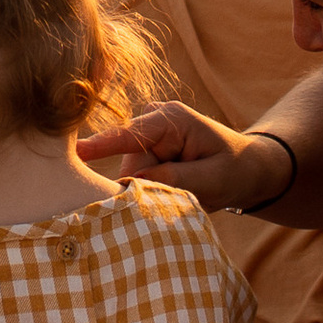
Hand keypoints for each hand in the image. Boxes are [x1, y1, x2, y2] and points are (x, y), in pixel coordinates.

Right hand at [80, 102, 283, 209]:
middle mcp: (155, 122)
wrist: (247, 170)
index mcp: (172, 119)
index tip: (75, 152)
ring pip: (131, 176)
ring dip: (149, 193)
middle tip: (175, 203)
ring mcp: (149, 137)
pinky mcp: (146, 153)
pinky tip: (171, 193)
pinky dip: (149, 192)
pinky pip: (135, 178)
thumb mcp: (212, 178)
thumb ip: (175, 179)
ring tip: (182, 198)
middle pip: (130, 164)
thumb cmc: (235, 170)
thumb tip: (134, 184)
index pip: (131, 134)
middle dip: (143, 189)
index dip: (102, 145)